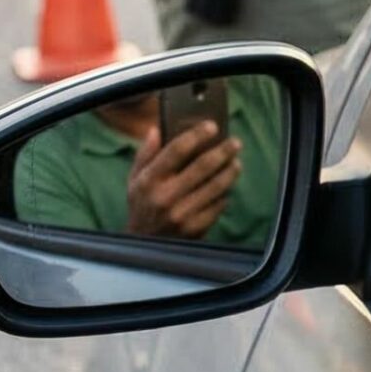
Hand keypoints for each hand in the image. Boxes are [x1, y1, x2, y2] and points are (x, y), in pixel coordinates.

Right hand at [125, 121, 241, 239]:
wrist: (144, 245)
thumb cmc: (142, 206)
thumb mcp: (134, 179)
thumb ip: (145, 154)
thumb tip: (157, 129)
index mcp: (149, 180)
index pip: (175, 151)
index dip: (196, 135)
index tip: (211, 126)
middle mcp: (165, 196)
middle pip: (202, 166)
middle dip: (223, 151)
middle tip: (235, 142)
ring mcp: (182, 214)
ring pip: (216, 186)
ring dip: (230, 171)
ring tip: (236, 162)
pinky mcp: (195, 228)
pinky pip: (218, 205)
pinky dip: (225, 194)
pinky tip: (227, 186)